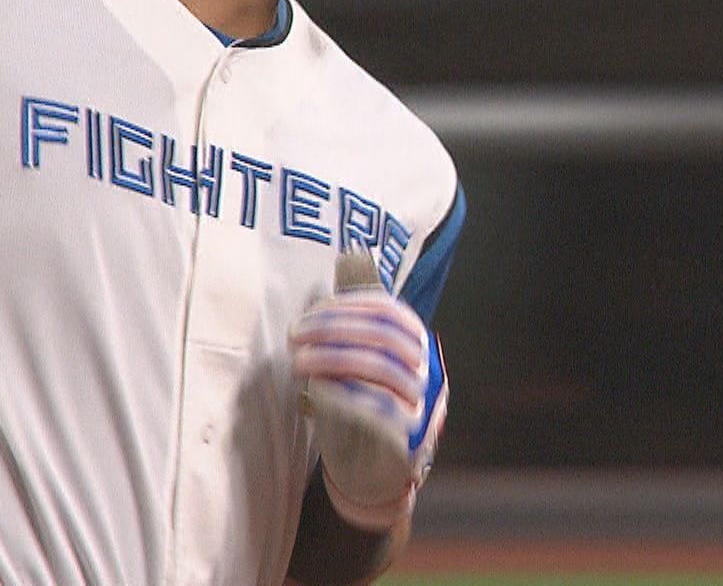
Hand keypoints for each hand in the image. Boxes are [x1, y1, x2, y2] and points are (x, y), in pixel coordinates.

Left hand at [290, 248, 446, 531]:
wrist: (375, 470)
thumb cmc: (362, 401)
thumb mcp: (362, 354)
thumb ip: (358, 312)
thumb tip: (351, 252)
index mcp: (419, 343)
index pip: (389, 313)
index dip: (347, 309)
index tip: (307, 316)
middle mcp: (429, 370)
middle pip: (384, 339)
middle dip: (335, 333)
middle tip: (294, 336)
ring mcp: (424, 405)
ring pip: (381, 371)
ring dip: (334, 361)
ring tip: (298, 361)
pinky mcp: (410, 437)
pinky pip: (378, 411)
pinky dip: (344, 397)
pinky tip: (315, 391)